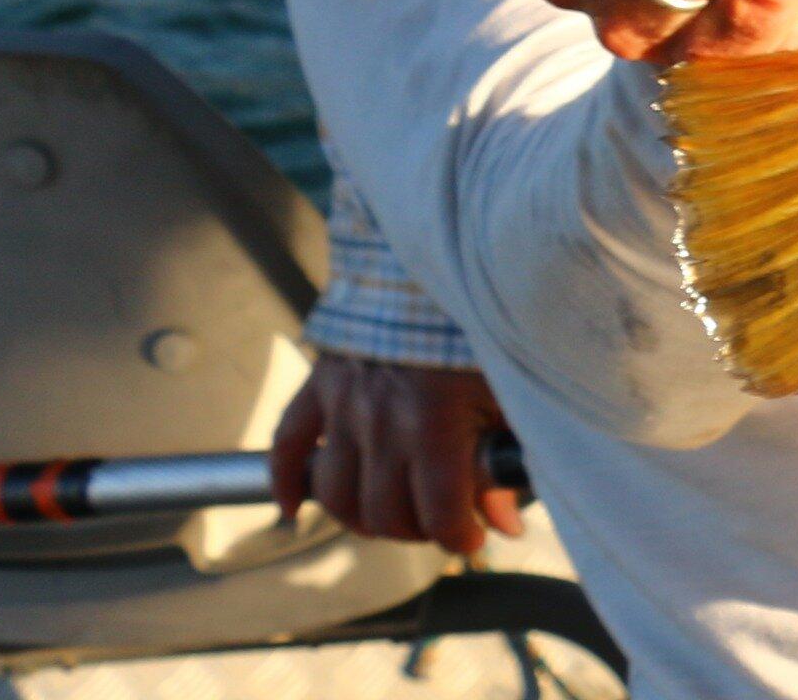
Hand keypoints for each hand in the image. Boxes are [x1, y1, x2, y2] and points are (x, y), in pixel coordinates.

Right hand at [268, 352, 521, 555]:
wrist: (446, 259)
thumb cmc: (486, 327)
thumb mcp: (511, 394)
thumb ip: (506, 461)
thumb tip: (505, 524)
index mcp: (433, 422)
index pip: (437, 513)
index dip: (459, 537)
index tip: (474, 536)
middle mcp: (380, 419)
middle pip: (384, 513)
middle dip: (417, 530)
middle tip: (440, 522)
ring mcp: (343, 403)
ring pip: (335, 494)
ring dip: (363, 517)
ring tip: (395, 515)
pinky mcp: (320, 384)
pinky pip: (286, 446)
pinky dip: (286, 483)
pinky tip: (295, 510)